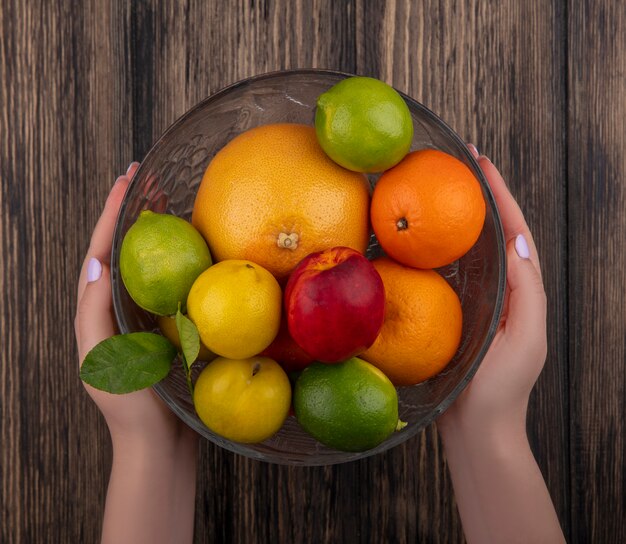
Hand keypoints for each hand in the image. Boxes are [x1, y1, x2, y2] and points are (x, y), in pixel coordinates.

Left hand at [75, 164, 197, 543]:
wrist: (160, 445)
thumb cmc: (130, 408)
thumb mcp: (99, 361)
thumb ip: (92, 314)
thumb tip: (96, 264)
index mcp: (101, 309)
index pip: (104, 250)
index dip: (113, 212)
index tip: (127, 178)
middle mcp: (125, 306)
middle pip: (129, 248)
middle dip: (135, 211)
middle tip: (150, 176)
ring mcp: (152, 315)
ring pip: (155, 263)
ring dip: (160, 229)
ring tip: (170, 197)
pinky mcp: (177, 327)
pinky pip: (181, 286)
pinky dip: (187, 260)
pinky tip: (201, 245)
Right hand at [436, 148, 562, 542]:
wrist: (475, 429)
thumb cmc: (500, 389)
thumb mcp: (525, 339)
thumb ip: (527, 292)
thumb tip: (515, 240)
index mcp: (522, 291)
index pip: (514, 232)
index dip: (500, 196)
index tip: (481, 162)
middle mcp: (500, 289)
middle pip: (491, 233)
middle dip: (478, 196)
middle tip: (455, 164)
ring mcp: (474, 300)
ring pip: (467, 250)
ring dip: (457, 218)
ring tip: (436, 190)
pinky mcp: (450, 313)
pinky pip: (443, 274)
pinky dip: (434, 250)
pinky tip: (413, 239)